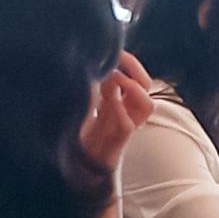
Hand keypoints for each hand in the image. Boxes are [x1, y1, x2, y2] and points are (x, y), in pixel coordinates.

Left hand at [79, 52, 157, 173]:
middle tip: (117, 59)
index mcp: (116, 101)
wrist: (71, 166)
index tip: (115, 51)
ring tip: (114, 80)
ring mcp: (122, 127)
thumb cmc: (73, 133)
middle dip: (135, 68)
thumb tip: (85, 62)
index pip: (134, 76)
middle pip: (146, 86)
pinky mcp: (115, 143)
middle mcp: (124, 112)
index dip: (129, 62)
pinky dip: (119, 109)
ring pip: (146, 105)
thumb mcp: (78, 102)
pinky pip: (127, 125)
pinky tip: (106, 101)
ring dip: (134, 88)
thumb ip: (85, 86)